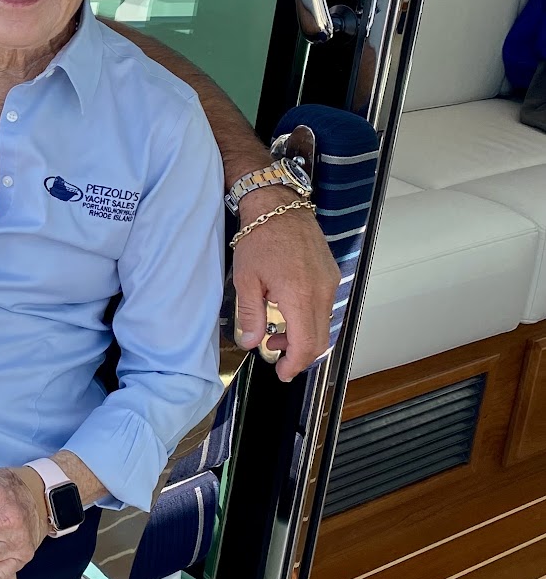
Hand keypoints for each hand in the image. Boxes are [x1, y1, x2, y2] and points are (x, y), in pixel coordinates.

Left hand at [232, 193, 337, 381]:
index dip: (294, 365)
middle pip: (319, 340)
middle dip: (299, 355)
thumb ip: (250, 315)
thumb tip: (251, 341)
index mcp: (300, 296)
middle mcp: (322, 292)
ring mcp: (330, 282)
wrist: (278, 205)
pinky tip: (287, 313)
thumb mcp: (246, 280)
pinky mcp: (331, 274)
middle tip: (277, 358)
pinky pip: (325, 307)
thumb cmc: (260, 237)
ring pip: (324, 324)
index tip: (282, 373)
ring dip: (303, 337)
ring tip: (275, 334)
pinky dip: (309, 319)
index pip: (306, 345)